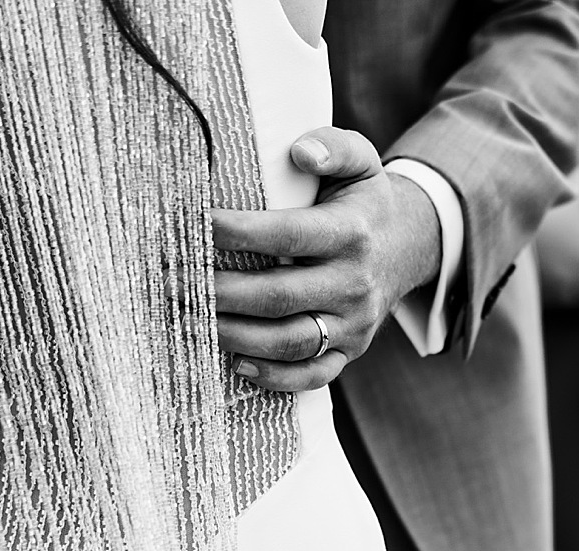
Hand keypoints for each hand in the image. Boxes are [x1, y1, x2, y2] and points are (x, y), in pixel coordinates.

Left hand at [212, 127, 442, 391]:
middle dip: (217, 291)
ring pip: (289, 342)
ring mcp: (354, 325)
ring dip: (233, 335)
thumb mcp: (361, 161)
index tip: (192, 224)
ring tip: (187, 317)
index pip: (287, 235)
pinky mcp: (350, 351)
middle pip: (278, 296)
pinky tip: (235, 361)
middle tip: (168, 280)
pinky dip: (273, 377)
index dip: (236, 232)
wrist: (410, 247)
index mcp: (352, 234)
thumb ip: (333, 147)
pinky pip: (312, 376)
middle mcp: (355, 284)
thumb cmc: (363, 201)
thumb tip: (300, 153)